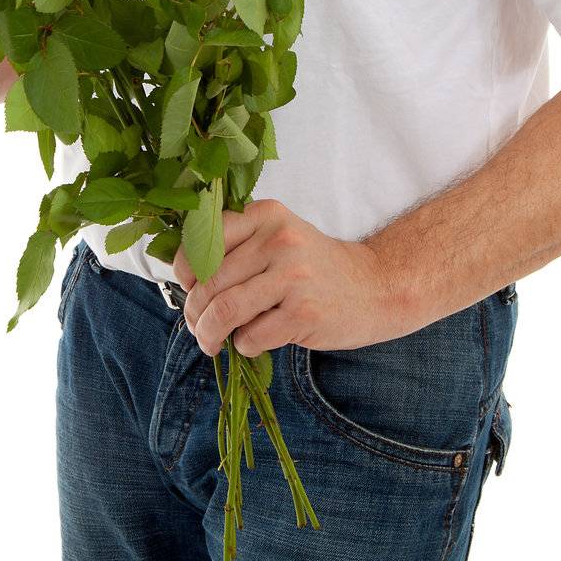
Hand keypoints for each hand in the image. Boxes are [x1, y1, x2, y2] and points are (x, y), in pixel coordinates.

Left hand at [173, 198, 402, 358]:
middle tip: (195, 325)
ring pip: (225, 310)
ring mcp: (293, 276)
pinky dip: (242, 346)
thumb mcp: (279, 237)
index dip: (185, 270)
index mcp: (266, 215)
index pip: (205, 240)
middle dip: (194, 310)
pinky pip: (252, 335)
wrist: (374, 287)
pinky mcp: (304, 313)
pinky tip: (249, 344)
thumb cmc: (315, 267)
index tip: (188, 288)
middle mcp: (278, 240)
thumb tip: (186, 278)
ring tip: (209, 342)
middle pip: (211, 280)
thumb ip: (239, 245)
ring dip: (208, 333)